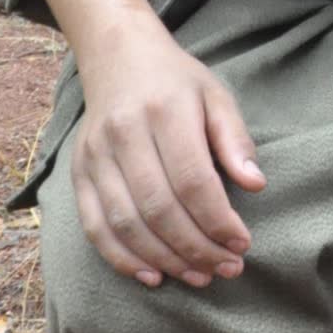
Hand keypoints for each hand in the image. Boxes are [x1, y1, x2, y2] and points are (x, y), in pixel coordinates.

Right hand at [70, 17, 266, 289]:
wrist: (118, 57)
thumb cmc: (176, 82)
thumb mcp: (216, 96)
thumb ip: (235, 139)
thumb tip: (255, 184)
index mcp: (164, 110)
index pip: (193, 180)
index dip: (218, 220)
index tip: (242, 243)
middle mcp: (124, 133)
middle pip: (159, 208)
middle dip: (197, 247)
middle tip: (227, 268)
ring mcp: (95, 155)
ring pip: (126, 223)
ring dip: (165, 260)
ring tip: (199, 275)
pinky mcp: (77, 173)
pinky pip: (95, 227)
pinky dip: (123, 258)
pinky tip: (154, 275)